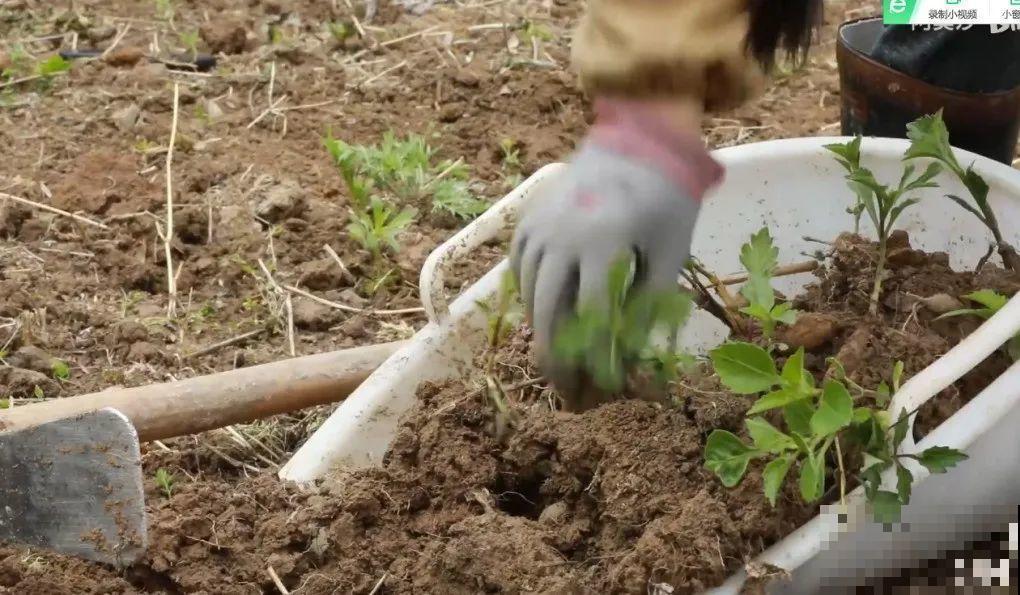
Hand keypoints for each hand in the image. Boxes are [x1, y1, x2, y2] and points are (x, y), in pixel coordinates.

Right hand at [510, 100, 721, 410]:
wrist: (637, 143)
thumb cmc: (664, 202)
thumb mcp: (669, 254)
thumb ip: (647, 306)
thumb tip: (627, 359)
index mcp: (603, 241)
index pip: (593, 315)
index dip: (596, 356)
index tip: (604, 387)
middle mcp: (561, 235)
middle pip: (549, 311)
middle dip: (556, 358)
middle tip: (565, 391)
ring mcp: (539, 226)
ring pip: (529, 294)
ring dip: (541, 332)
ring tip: (555, 362)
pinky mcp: (528, 222)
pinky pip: (520, 271)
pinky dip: (529, 299)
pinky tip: (543, 319)